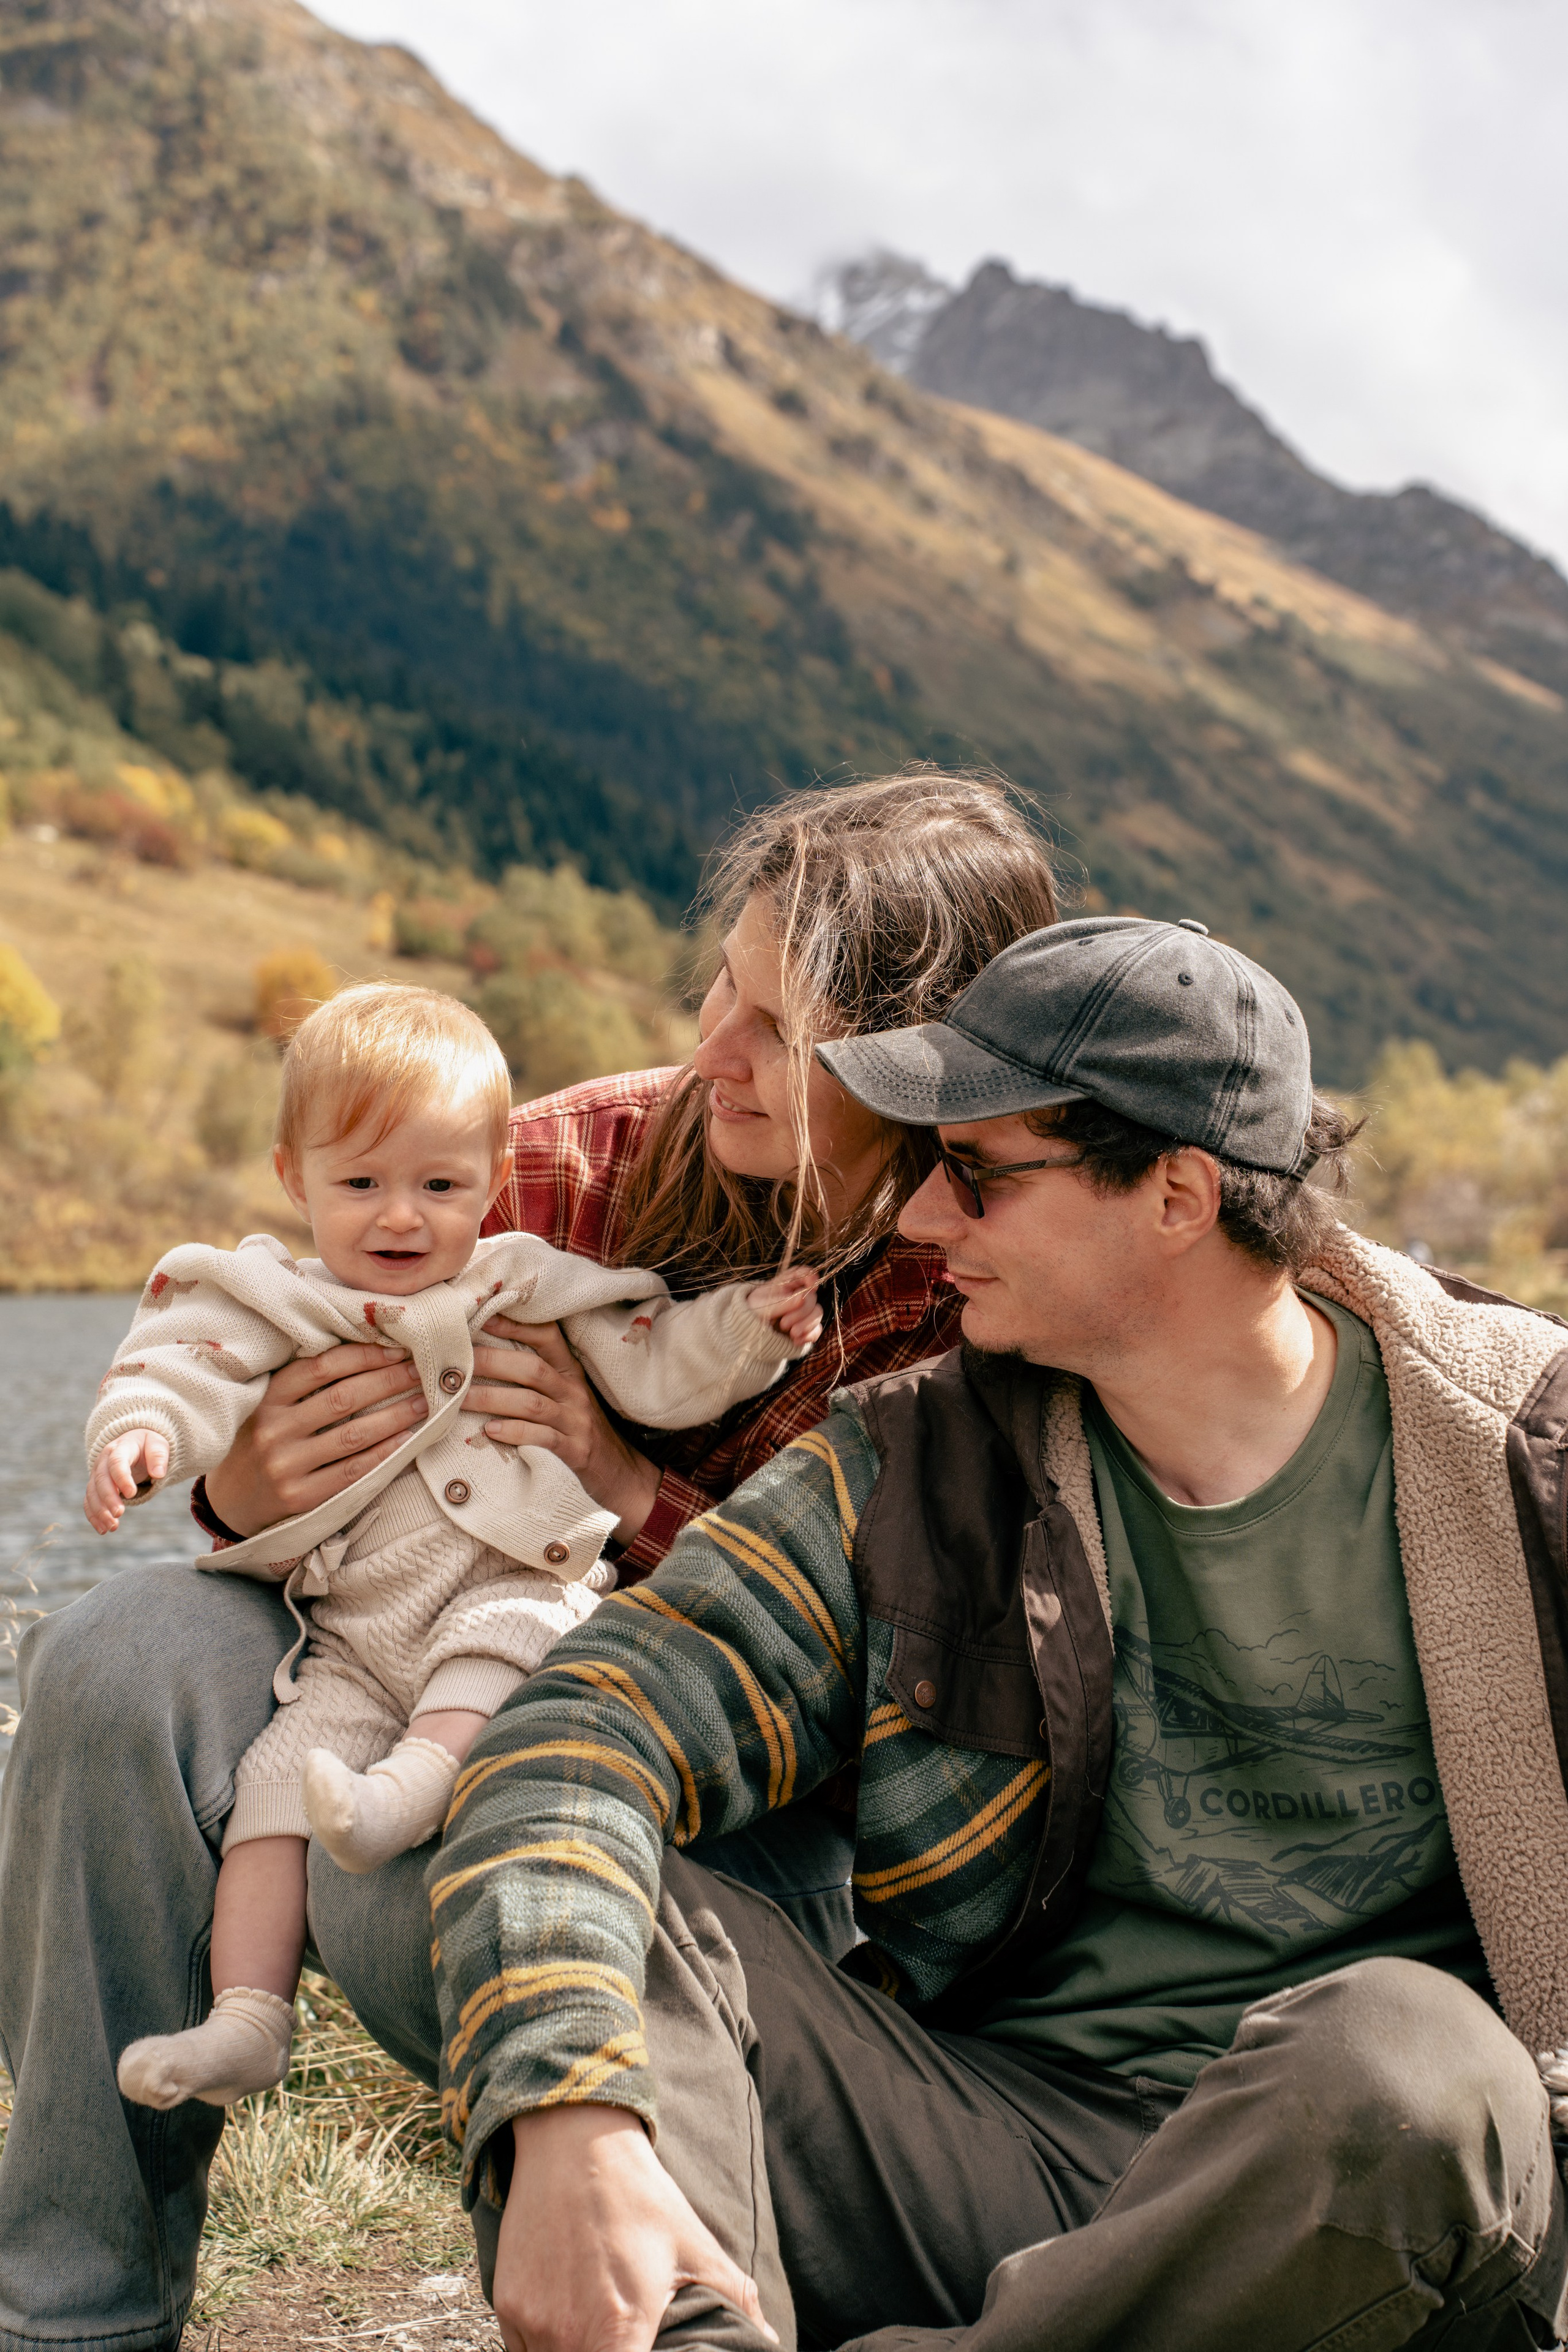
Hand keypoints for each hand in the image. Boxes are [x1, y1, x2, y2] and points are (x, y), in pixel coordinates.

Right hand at [85, 1429, 169, 1531]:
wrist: (134, 1442)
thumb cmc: (147, 1445)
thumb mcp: (158, 1444)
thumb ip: (159, 1456)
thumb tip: (158, 1473)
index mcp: (120, 1448)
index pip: (117, 1462)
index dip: (122, 1478)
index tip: (131, 1494)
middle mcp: (104, 1460)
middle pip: (101, 1479)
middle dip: (108, 1498)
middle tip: (119, 1514)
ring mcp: (97, 1473)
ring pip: (92, 1492)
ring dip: (100, 1511)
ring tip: (112, 1527)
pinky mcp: (95, 1486)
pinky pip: (89, 1501)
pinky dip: (94, 1516)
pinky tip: (103, 1529)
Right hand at [203, 1344, 427, 1537]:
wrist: (228, 1500)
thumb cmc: (259, 1441)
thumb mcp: (268, 1406)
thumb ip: (304, 1383)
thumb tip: (368, 1350)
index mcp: (267, 1398)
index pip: (322, 1367)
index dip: (363, 1355)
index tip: (396, 1349)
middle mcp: (273, 1429)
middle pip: (343, 1398)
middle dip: (388, 1381)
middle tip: (420, 1371)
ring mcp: (285, 1466)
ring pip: (353, 1435)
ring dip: (395, 1416)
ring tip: (423, 1403)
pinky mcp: (300, 1497)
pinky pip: (352, 1471)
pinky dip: (384, 1454)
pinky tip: (407, 1441)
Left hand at [470, 1317, 661, 1544]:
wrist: (618, 1472)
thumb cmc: (578, 1430)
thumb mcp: (564, 1397)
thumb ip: (534, 1379)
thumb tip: (481, 1359)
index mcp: (569, 1372)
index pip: (547, 1337)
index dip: (516, 1325)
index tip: (484, 1316)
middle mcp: (574, 1392)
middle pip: (532, 1368)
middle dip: (491, 1363)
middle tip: (455, 1364)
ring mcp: (576, 1422)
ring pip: (531, 1403)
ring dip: (491, 1399)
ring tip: (459, 1400)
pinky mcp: (575, 1451)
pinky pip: (543, 1438)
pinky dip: (515, 1432)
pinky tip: (490, 1431)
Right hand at [493, 2106, 776, 2351]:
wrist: (573, 2140)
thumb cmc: (638, 2196)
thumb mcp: (694, 2243)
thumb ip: (734, 2299)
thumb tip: (768, 2336)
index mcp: (620, 2327)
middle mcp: (568, 2334)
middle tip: (624, 2337)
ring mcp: (532, 2321)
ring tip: (599, 2326)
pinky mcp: (506, 2304)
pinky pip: (523, 2350)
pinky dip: (545, 2345)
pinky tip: (567, 2315)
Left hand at [748, 1264, 821, 1348]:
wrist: (749, 1331)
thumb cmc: (753, 1311)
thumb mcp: (762, 1305)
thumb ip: (782, 1302)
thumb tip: (803, 1298)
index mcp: (787, 1282)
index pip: (804, 1273)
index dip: (811, 1278)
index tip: (811, 1287)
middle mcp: (798, 1294)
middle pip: (812, 1298)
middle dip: (801, 1312)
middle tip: (783, 1323)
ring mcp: (803, 1311)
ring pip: (817, 1313)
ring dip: (806, 1325)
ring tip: (791, 1333)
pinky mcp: (806, 1328)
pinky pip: (816, 1330)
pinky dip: (808, 1336)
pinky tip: (796, 1340)